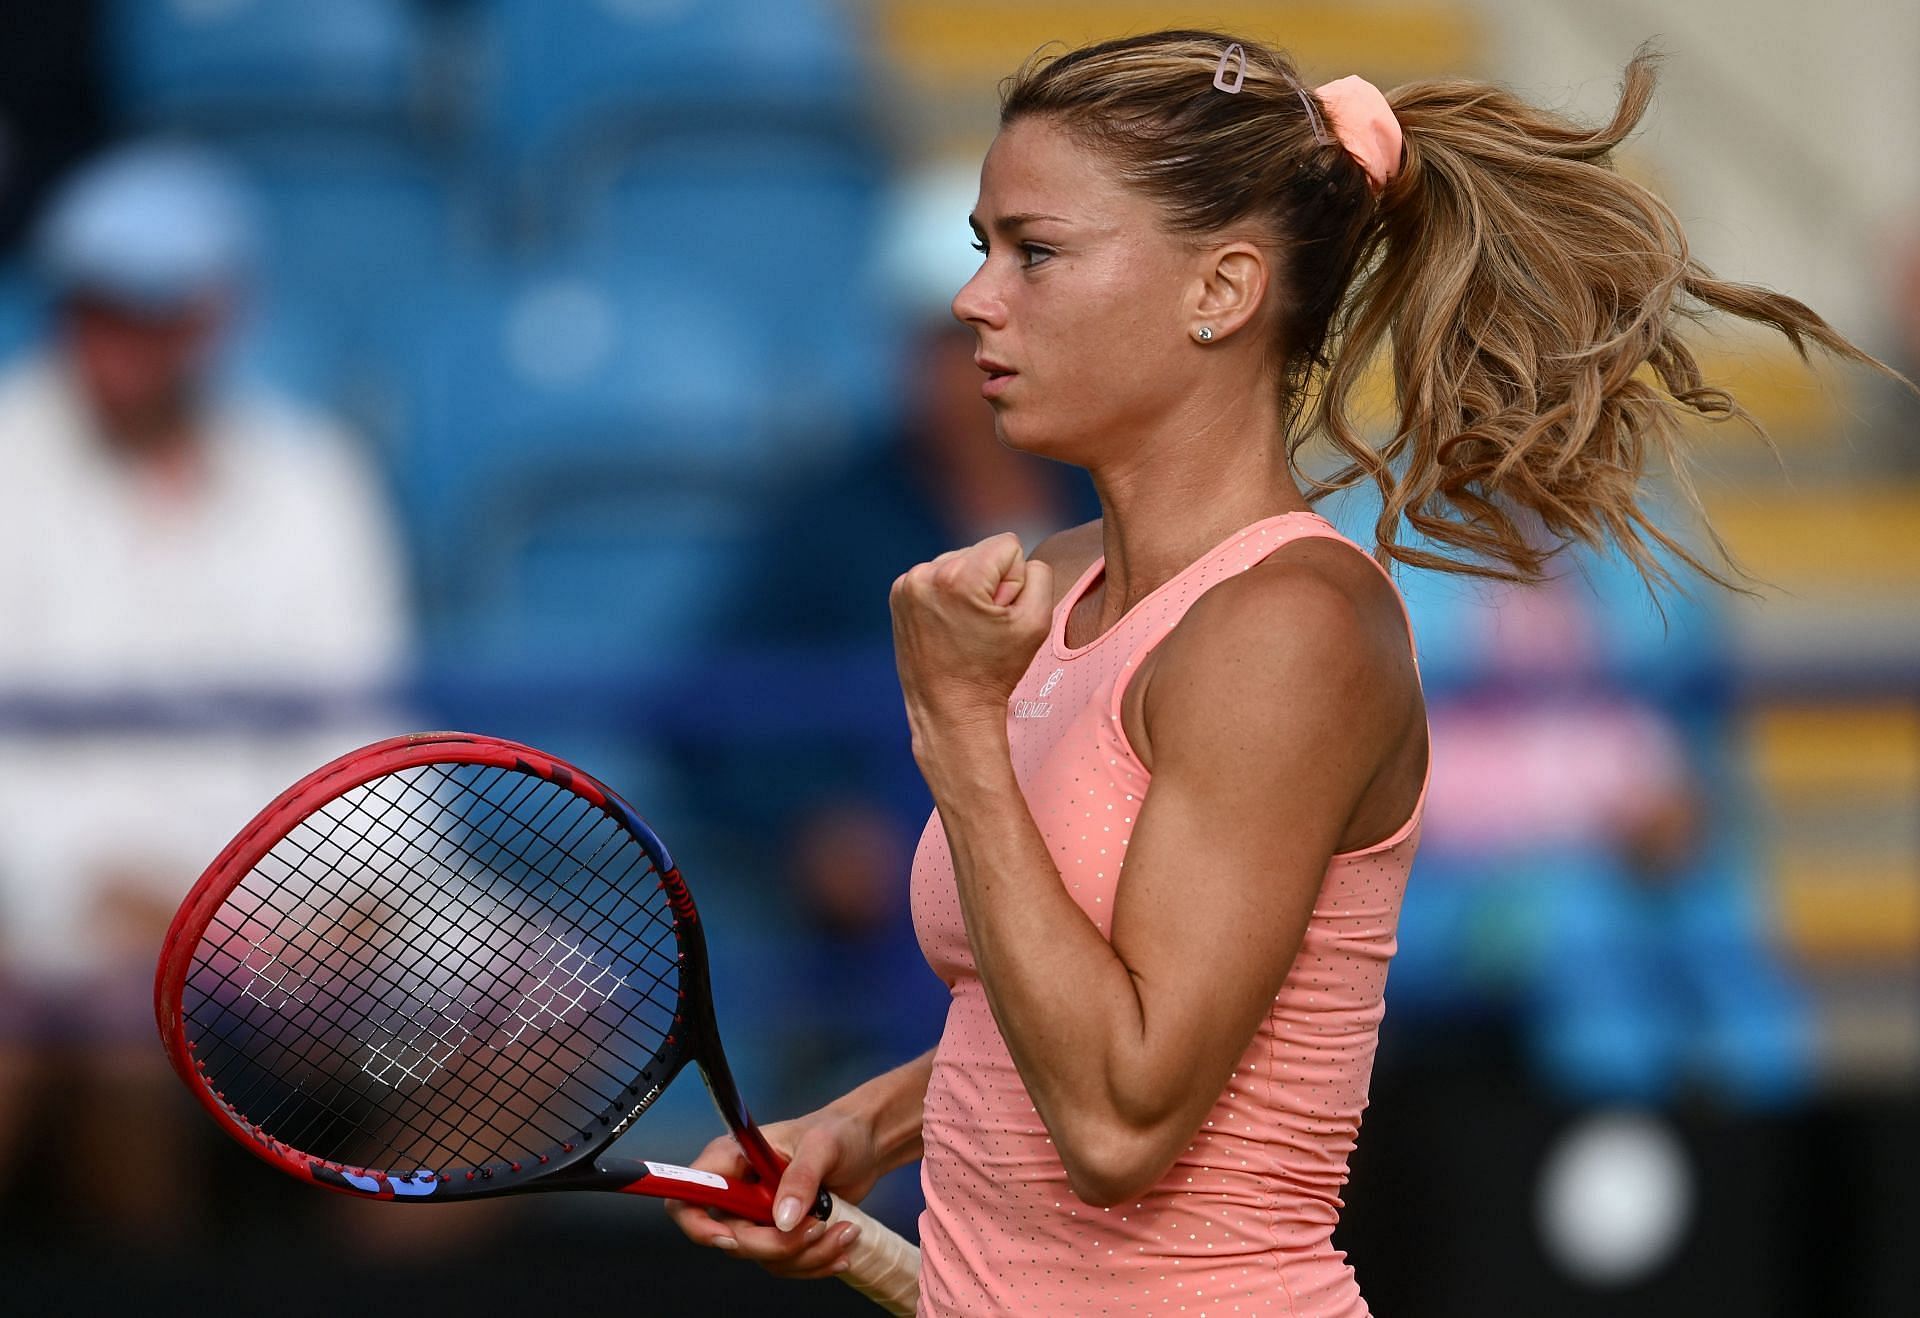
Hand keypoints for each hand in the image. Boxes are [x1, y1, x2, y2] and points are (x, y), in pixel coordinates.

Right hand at [662, 1110, 882, 1278]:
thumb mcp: (821, 1146)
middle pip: (730, 1237)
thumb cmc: (837, 1131)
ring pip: (762, 1257)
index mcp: (732, 1158)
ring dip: (805, 1255)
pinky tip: (840, 1248)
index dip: (698, 1222)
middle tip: (815, 1227)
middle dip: (775, 1244)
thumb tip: (783, 1217)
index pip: (690, 1194)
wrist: (865, 1145)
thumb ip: (800, 1178)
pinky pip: (785, 1263)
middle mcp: (739, 1189)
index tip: (729, 1236)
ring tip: (842, 1231)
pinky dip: (814, 1262)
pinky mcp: (781, 1233)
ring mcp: (759, 1215)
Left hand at [890, 531, 1053, 746]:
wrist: (950, 708)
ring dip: (968, 588)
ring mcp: (908, 583)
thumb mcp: (1037, 622)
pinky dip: (948, 595)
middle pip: (982, 551)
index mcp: (959, 577)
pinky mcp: (899, 593)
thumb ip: (1040, 575)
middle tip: (981, 627)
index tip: (999, 615)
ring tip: (964, 628)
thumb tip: (1021, 557)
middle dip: (989, 583)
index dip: (1014, 582)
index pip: (1009, 545)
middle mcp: (926, 573)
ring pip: (960, 561)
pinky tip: (949, 625)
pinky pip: (939, 574)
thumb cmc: (995, 670)